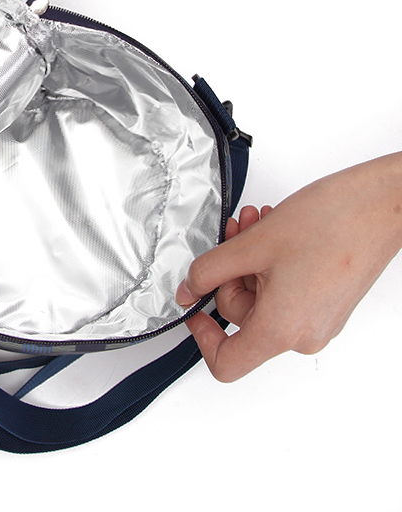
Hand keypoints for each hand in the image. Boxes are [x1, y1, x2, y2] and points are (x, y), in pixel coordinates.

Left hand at [176, 153, 401, 381]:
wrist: (380, 206)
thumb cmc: (330, 223)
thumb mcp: (250, 245)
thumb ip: (208, 271)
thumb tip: (188, 288)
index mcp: (281, 330)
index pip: (226, 363)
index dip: (201, 335)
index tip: (193, 306)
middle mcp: (303, 335)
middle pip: (240, 316)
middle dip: (230, 271)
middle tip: (235, 234)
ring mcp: (318, 321)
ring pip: (260, 298)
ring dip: (248, 261)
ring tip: (255, 225)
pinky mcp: (327, 305)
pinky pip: (282, 293)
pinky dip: (269, 265)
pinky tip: (271, 234)